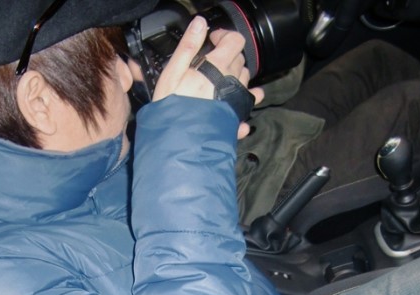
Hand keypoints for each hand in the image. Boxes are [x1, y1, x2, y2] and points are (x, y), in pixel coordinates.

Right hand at [152, 16, 263, 138]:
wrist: (177, 144)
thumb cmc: (171, 110)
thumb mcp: (172, 73)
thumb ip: (188, 47)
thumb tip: (200, 24)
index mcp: (218, 67)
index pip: (235, 41)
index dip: (224, 36)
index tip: (212, 41)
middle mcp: (232, 82)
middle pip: (240, 60)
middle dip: (227, 57)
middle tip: (208, 64)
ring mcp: (237, 101)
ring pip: (245, 81)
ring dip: (234, 77)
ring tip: (215, 84)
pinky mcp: (237, 118)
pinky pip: (247, 105)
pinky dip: (244, 101)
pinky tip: (233, 104)